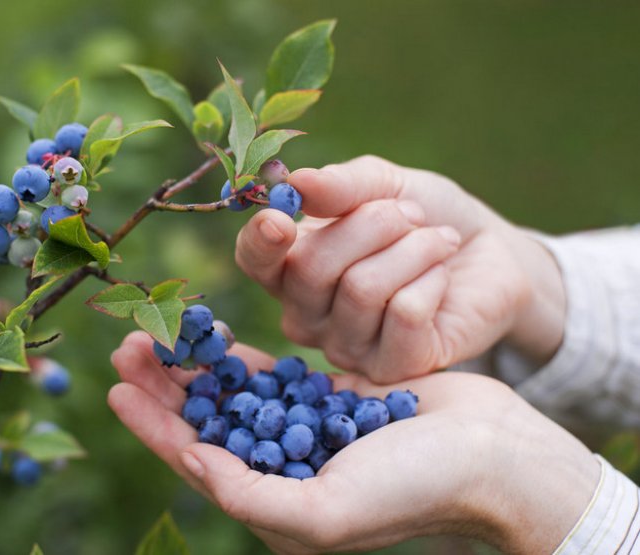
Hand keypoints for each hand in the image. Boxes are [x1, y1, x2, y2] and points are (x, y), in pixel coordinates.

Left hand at [109, 331, 598, 553]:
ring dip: (194, 365)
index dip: (152, 426)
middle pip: (206, 422)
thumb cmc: (415, 491)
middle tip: (128, 344)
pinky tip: (212, 335)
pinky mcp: (328, 396)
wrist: (491, 454)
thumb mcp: (326, 511)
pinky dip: (239, 356)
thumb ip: (251, 495)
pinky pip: (271, 373)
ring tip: (158, 331)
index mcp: (275, 503)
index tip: (115, 388)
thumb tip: (193, 462)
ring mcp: (304, 429)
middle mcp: (282, 468)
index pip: (195, 461)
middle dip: (164, 386)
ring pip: (231, 394)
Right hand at [236, 155, 565, 381]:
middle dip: (371, 224)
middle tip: (412, 215)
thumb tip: (297, 183)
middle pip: (311, 268)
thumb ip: (341, 186)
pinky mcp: (392, 368)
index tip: (281, 219)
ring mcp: (347, 348)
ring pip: (362, 289)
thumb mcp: (384, 185)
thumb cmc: (425, 217)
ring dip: (413, 249)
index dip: (260, 242)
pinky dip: (432, 279)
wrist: (490, 253)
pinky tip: (442, 278)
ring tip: (438, 241)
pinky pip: (404, 314)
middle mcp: (308, 315)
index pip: (254, 262)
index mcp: (292, 267)